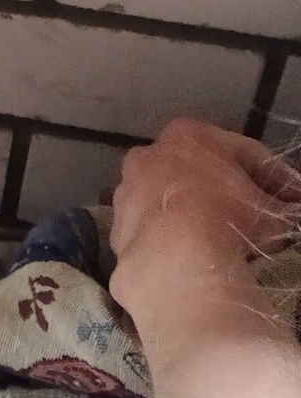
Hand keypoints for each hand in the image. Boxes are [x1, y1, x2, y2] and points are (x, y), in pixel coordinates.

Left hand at [110, 118, 300, 319]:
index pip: (241, 151)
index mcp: (188, 135)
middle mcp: (147, 156)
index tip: (294, 200)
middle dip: (224, 193)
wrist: (177, 262)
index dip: (273, 178)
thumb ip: (282, 204)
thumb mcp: (273, 210)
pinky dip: (170, 244)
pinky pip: (151, 235)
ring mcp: (126, 194)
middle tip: (256, 220)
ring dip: (191, 218)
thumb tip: (294, 210)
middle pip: (196, 173)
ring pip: (168, 203)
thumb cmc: (228, 220)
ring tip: (222, 244)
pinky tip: (191, 262)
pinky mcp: (114, 232)